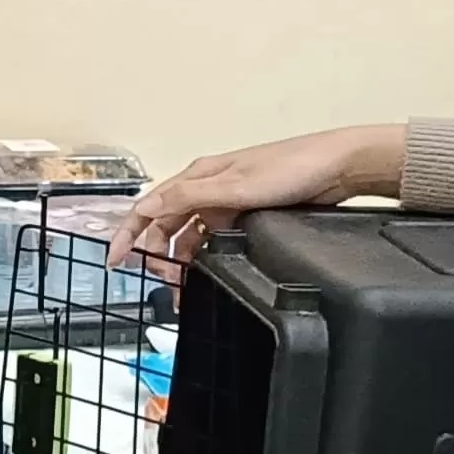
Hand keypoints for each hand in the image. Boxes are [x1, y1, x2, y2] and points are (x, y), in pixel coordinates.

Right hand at [113, 122, 407, 267]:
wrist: (338, 167)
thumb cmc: (292, 169)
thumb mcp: (235, 187)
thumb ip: (189, 198)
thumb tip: (147, 208)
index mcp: (198, 176)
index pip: (149, 207)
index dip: (127, 234)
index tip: (115, 261)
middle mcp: (207, 187)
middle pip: (166, 225)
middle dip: (158, 255)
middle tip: (166, 285)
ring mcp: (227, 200)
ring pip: (190, 235)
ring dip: (182, 260)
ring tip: (186, 287)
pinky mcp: (245, 212)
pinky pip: (214, 238)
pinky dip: (205, 256)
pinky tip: (210, 271)